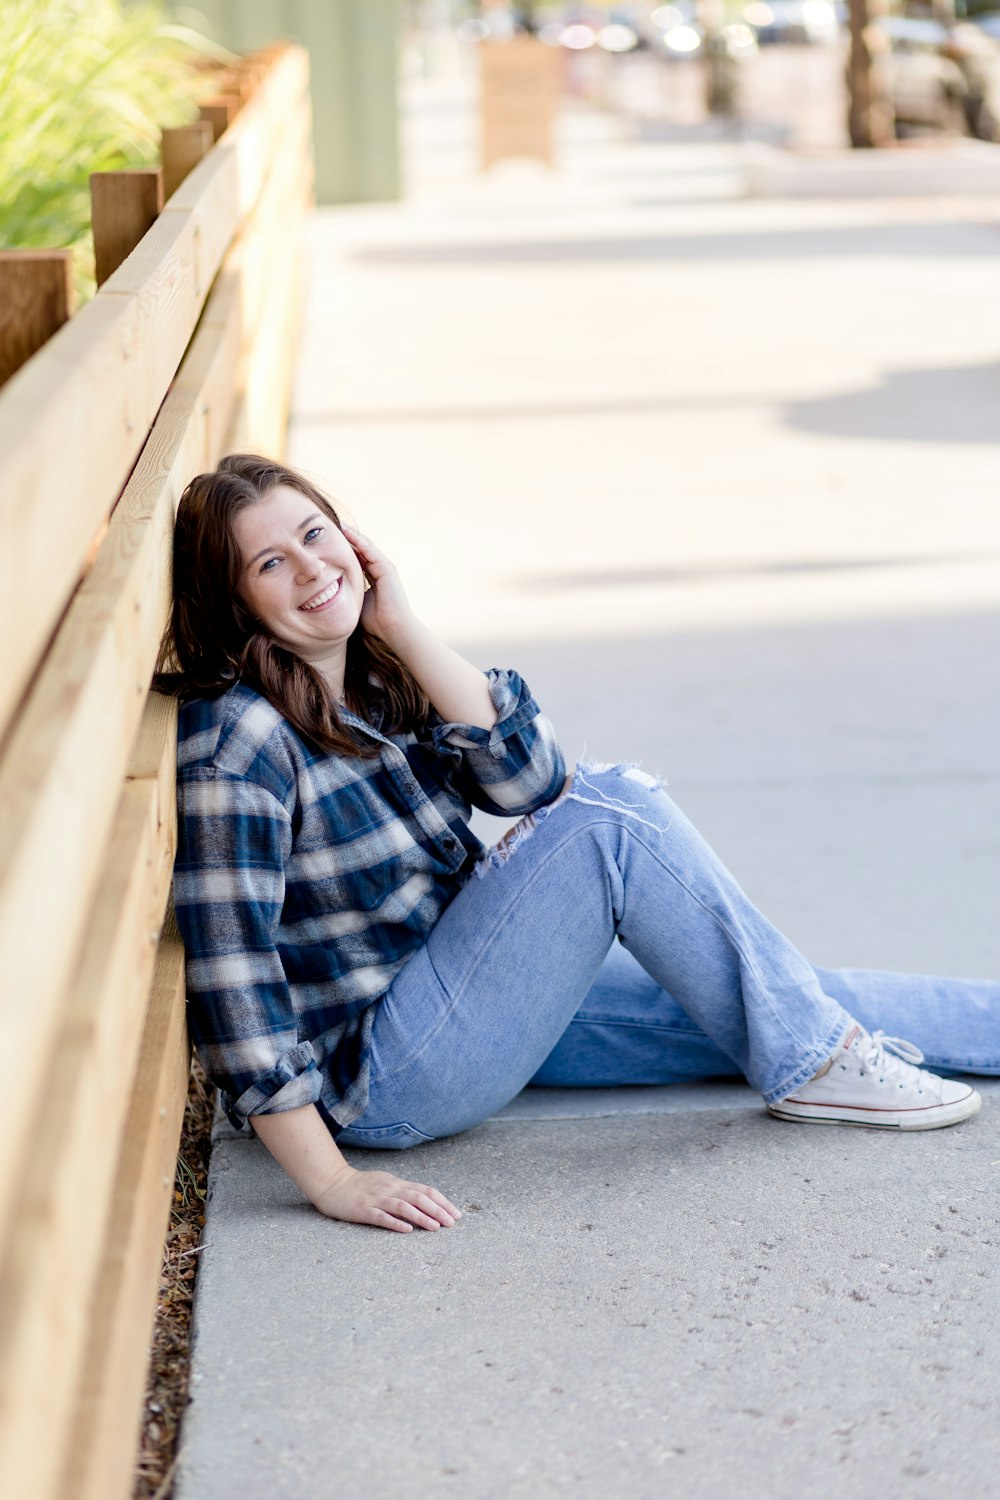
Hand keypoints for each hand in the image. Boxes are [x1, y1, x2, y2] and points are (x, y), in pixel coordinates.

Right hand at [313, 1162, 462, 1232]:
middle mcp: (390, 1189)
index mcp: (397, 1183)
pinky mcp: (363, 1210)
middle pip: (418, 1198)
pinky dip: (395, 1223)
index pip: (425, 1190)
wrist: (332, 1183)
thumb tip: (426, 1201)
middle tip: (452, 1223)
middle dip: (438, 1210)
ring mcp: (376, 1199)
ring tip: (435, 1227)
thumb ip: (403, 1191)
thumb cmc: (361, 1186)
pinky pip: (381, 1216)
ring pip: (403, 1206)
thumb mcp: (385, 1183)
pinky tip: (407, 1230)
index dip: (442, 1202)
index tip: (456, 1214)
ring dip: (421, 1216)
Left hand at [341, 524, 415, 646]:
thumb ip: (348, 594)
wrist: (394, 630)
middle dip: (345, 538)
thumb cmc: (377, 622)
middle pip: (360, 549)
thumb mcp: (357, 602)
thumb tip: (329, 592)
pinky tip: (346, 532)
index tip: (326, 541)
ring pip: (365, 546)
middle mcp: (380, 569)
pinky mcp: (387, 568)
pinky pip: (370, 550)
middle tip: (329, 526)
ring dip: (351, 534)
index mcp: (373, 577)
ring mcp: (384, 567)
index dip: (342, 549)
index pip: (356, 558)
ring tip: (337, 523)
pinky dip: (358, 540)